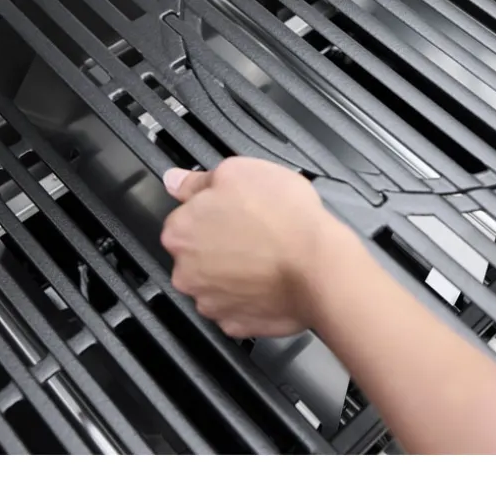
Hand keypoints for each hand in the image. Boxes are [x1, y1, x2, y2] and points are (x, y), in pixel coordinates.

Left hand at [159, 157, 355, 337]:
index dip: (213, 210)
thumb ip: (198, 180)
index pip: (185, 217)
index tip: (234, 210)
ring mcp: (210, 302)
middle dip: (220, 243)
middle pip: (196, 253)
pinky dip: (250, 296)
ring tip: (267, 256)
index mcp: (181, 232)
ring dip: (234, 271)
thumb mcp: (239, 172)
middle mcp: (186, 272)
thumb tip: (176, 180)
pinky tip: (270, 280)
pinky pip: (237, 306)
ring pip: (216, 282)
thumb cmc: (284, 219)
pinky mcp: (235, 324)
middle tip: (255, 231)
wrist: (319, 266)